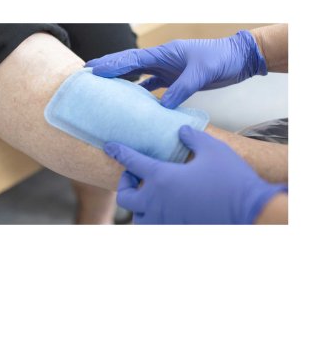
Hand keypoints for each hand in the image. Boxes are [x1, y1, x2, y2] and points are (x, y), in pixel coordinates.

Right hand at [86, 30, 266, 108]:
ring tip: (104, 85)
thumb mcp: (201, 72)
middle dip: (109, 67)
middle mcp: (162, 60)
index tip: (94, 69)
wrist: (237, 59)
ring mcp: (167, 69)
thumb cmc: (220, 59)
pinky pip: (152, 85)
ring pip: (138, 74)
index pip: (133, 59)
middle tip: (88, 71)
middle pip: (130, 63)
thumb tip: (162, 106)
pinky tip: (132, 99)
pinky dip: (141, 91)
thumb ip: (181, 88)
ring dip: (122, 79)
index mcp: (164, 53)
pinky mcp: (174, 78)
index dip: (113, 64)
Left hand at [104, 126, 286, 223]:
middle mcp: (157, 202)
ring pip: (137, 218)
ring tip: (147, 197)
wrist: (251, 212)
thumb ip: (192, 137)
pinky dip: (152, 219)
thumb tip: (181, 131)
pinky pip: (154, 228)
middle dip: (125, 183)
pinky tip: (163, 210)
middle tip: (135, 176)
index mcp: (162, 178)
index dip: (119, 151)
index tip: (110, 146)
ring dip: (137, 206)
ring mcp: (165, 220)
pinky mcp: (176, 231)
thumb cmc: (231, 179)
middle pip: (125, 196)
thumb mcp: (212, 149)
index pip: (131, 161)